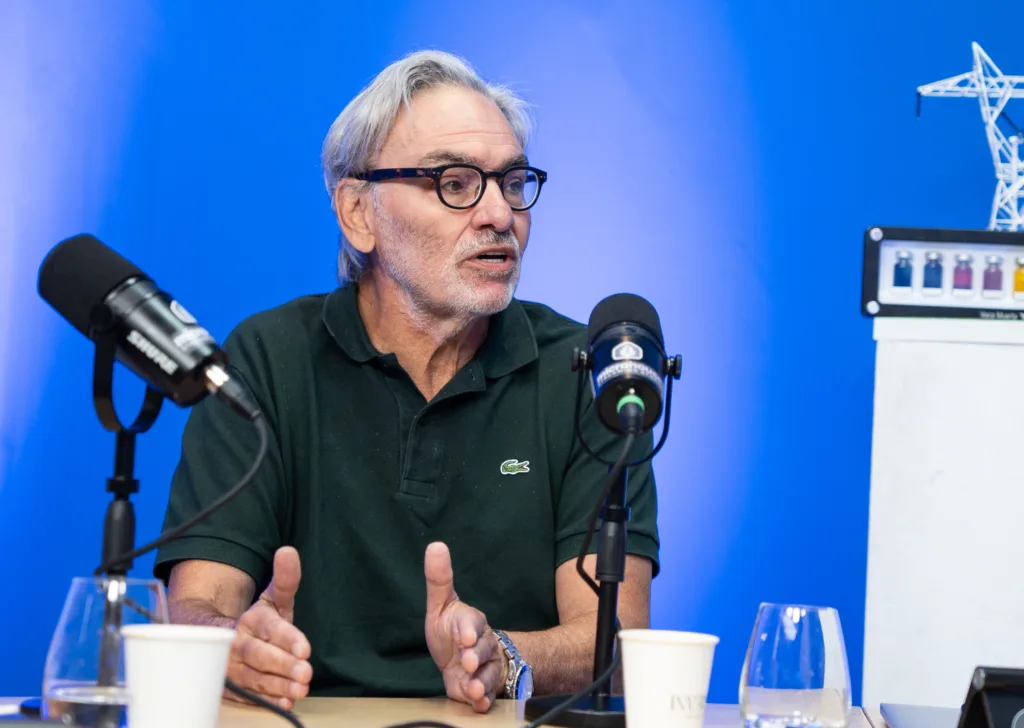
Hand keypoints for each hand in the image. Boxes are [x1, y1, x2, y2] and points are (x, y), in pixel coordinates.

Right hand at [226, 547, 312, 709]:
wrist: (217, 637)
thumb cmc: (257, 620)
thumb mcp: (272, 598)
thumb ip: (285, 580)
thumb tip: (288, 551)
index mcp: (250, 620)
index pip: (270, 629)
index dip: (287, 639)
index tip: (305, 648)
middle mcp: (237, 644)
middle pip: (260, 656)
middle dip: (283, 665)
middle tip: (306, 672)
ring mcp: (232, 668)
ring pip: (254, 678)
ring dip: (278, 685)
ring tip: (300, 689)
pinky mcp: (232, 687)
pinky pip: (248, 696)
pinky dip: (266, 700)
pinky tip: (285, 702)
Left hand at [424, 542, 504, 712]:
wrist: (469, 660)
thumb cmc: (453, 631)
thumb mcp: (442, 605)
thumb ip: (438, 580)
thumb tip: (435, 546)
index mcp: (471, 623)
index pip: (472, 623)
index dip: (468, 630)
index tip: (464, 636)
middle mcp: (482, 645)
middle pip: (483, 649)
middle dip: (476, 656)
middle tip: (467, 660)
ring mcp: (484, 669)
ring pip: (487, 675)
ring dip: (480, 682)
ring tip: (473, 689)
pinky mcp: (481, 689)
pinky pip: (487, 697)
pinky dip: (482, 701)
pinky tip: (477, 703)